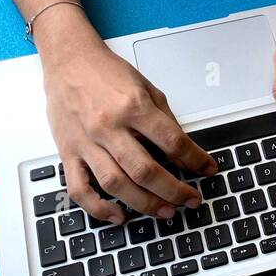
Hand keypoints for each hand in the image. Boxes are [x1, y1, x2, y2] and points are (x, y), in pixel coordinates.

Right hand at [41, 33, 217, 223]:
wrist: (68, 60)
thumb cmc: (106, 72)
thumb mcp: (146, 88)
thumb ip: (164, 120)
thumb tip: (182, 151)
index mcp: (133, 107)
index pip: (172, 142)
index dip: (195, 160)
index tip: (207, 170)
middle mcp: (109, 126)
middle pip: (146, 170)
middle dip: (174, 191)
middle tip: (190, 200)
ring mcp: (87, 142)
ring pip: (116, 184)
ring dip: (144, 204)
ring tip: (165, 212)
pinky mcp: (68, 153)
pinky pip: (80, 189)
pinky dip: (98, 208)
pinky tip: (118, 215)